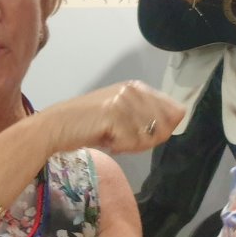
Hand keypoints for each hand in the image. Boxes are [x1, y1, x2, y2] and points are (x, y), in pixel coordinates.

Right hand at [48, 80, 183, 154]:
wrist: (57, 127)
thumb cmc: (87, 125)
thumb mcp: (122, 116)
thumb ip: (148, 117)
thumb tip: (179, 119)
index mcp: (138, 88)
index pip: (175, 111)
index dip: (162, 129)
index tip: (139, 134)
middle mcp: (133, 90)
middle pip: (165, 126)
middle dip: (147, 140)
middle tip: (123, 139)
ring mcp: (124, 100)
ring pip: (150, 136)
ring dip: (132, 145)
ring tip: (112, 139)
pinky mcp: (114, 114)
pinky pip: (133, 142)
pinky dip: (121, 148)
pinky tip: (106, 142)